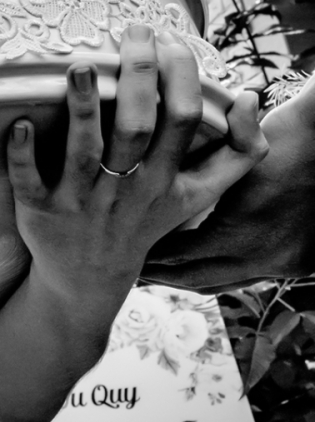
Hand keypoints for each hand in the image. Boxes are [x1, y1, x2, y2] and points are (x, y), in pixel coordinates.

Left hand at [6, 27, 266, 305]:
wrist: (90, 277)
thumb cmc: (145, 218)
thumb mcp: (198, 195)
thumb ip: (237, 154)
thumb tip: (250, 97)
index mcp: (166, 180)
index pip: (182, 121)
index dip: (182, 79)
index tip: (171, 41)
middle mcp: (125, 188)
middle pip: (136, 128)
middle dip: (138, 78)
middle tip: (133, 33)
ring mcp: (81, 201)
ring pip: (84, 151)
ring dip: (80, 110)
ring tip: (77, 66)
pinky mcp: (40, 210)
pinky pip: (30, 181)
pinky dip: (25, 154)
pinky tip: (22, 124)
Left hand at [144, 76, 314, 290]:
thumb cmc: (292, 139)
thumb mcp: (240, 152)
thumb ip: (199, 161)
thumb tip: (151, 146)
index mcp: (238, 236)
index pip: (177, 258)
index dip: (147, 256)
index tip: (124, 248)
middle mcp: (260, 260)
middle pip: (195, 279)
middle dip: (162, 275)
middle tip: (133, 268)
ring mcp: (283, 266)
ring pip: (222, 282)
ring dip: (191, 277)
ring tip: (162, 269)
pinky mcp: (299, 264)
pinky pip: (248, 278)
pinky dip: (222, 272)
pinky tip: (205, 262)